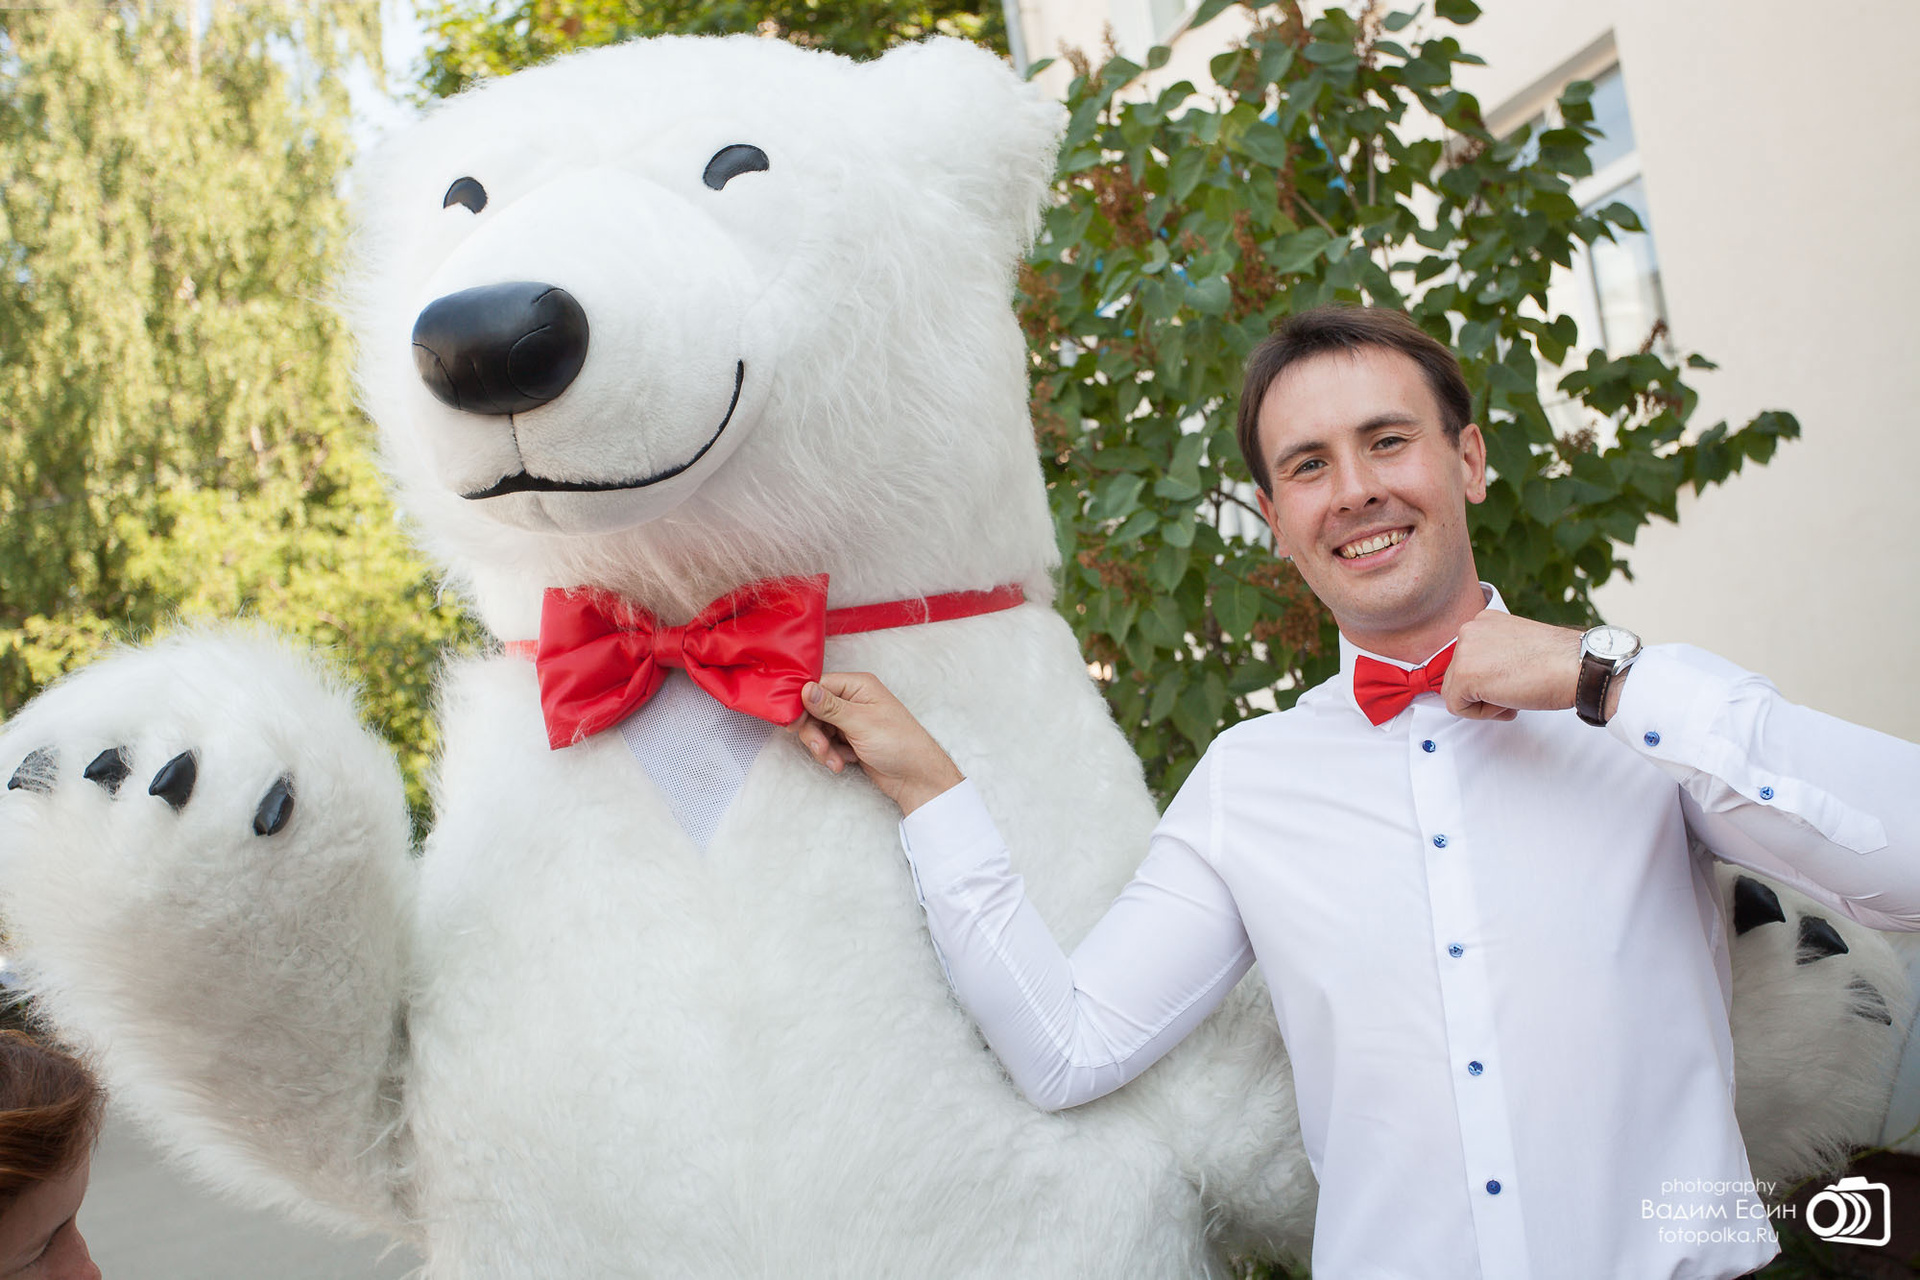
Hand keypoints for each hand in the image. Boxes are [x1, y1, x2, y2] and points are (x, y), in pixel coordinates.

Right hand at [786, 672, 963, 814]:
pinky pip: (828, 743)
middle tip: (820, 748)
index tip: (795, 722)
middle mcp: (853, 700)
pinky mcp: (851, 739)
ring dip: (823, 747)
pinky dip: (832, 754)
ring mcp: (851, 720)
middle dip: (814, 732)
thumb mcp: (860, 722)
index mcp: (858, 686)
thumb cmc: (898, 743)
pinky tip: (845, 762)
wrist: (915, 777)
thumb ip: (830, 706)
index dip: (804, 704)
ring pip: (819, 729)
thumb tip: (805, 689)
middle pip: (815, 710)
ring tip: (835, 761)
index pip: (819, 686)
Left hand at [1442, 611, 1585, 721]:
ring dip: (1484, 702)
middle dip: (1484, 691)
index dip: (1490, 679)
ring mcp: (1464, 651)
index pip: (1468, 660)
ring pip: (1455, 692)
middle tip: (1516, 691)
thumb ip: (1494, 655)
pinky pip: (1458, 707)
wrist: (1578, 666)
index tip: (1514, 680)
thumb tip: (1481, 677)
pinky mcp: (1464, 674)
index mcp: (1484, 620)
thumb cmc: (1558, 662)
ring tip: (1514, 696)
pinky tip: (1509, 703)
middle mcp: (1469, 630)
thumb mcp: (1517, 648)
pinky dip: (1482, 714)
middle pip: (1458, 676)